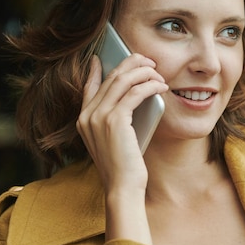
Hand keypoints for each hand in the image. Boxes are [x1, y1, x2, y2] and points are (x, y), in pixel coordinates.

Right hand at [76, 54, 167, 190]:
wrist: (122, 187)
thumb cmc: (124, 166)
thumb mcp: (115, 140)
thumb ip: (116, 119)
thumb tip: (135, 96)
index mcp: (83, 120)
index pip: (88, 87)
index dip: (95, 70)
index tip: (102, 58)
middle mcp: (87, 116)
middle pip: (110, 77)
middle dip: (131, 64)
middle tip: (148, 62)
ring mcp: (98, 117)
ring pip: (123, 80)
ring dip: (144, 73)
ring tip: (159, 74)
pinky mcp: (114, 121)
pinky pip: (135, 93)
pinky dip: (150, 86)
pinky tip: (161, 86)